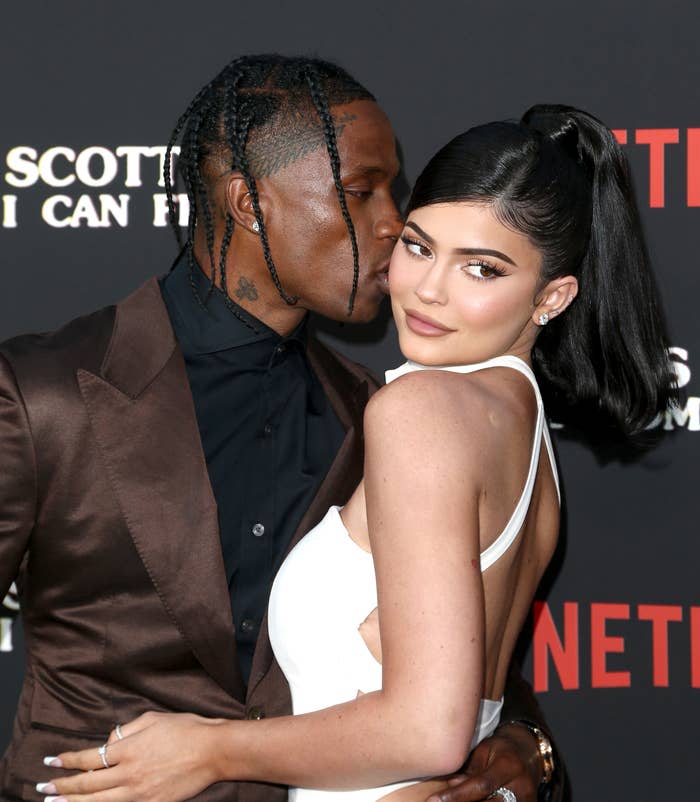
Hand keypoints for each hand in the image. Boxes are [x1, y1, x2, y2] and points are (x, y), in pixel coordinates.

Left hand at [37, 711, 224, 801]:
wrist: (213, 751)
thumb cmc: (186, 729)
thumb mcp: (153, 718)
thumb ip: (127, 730)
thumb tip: (109, 740)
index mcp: (130, 749)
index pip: (90, 757)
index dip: (68, 760)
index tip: (51, 761)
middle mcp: (130, 774)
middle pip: (87, 784)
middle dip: (62, 786)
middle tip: (43, 787)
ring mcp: (139, 794)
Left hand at [425, 724, 541, 801]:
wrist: (529, 754)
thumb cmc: (501, 750)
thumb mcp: (484, 751)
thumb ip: (468, 771)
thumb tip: (448, 788)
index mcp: (509, 765)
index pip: (480, 785)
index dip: (456, 795)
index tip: (433, 800)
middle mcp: (521, 787)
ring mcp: (527, 801)